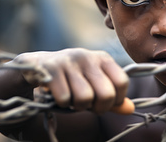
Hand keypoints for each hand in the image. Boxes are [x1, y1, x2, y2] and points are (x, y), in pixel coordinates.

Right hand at [14, 48, 128, 113]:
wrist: (35, 67)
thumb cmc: (70, 79)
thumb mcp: (93, 84)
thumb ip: (112, 97)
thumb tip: (130, 109)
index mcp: (102, 58)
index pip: (122, 82)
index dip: (116, 99)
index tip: (103, 102)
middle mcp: (87, 56)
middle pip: (106, 94)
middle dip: (97, 108)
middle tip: (87, 105)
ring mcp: (69, 61)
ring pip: (85, 98)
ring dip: (76, 106)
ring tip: (70, 98)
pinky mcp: (51, 69)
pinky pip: (64, 98)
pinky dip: (60, 103)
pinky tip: (56, 95)